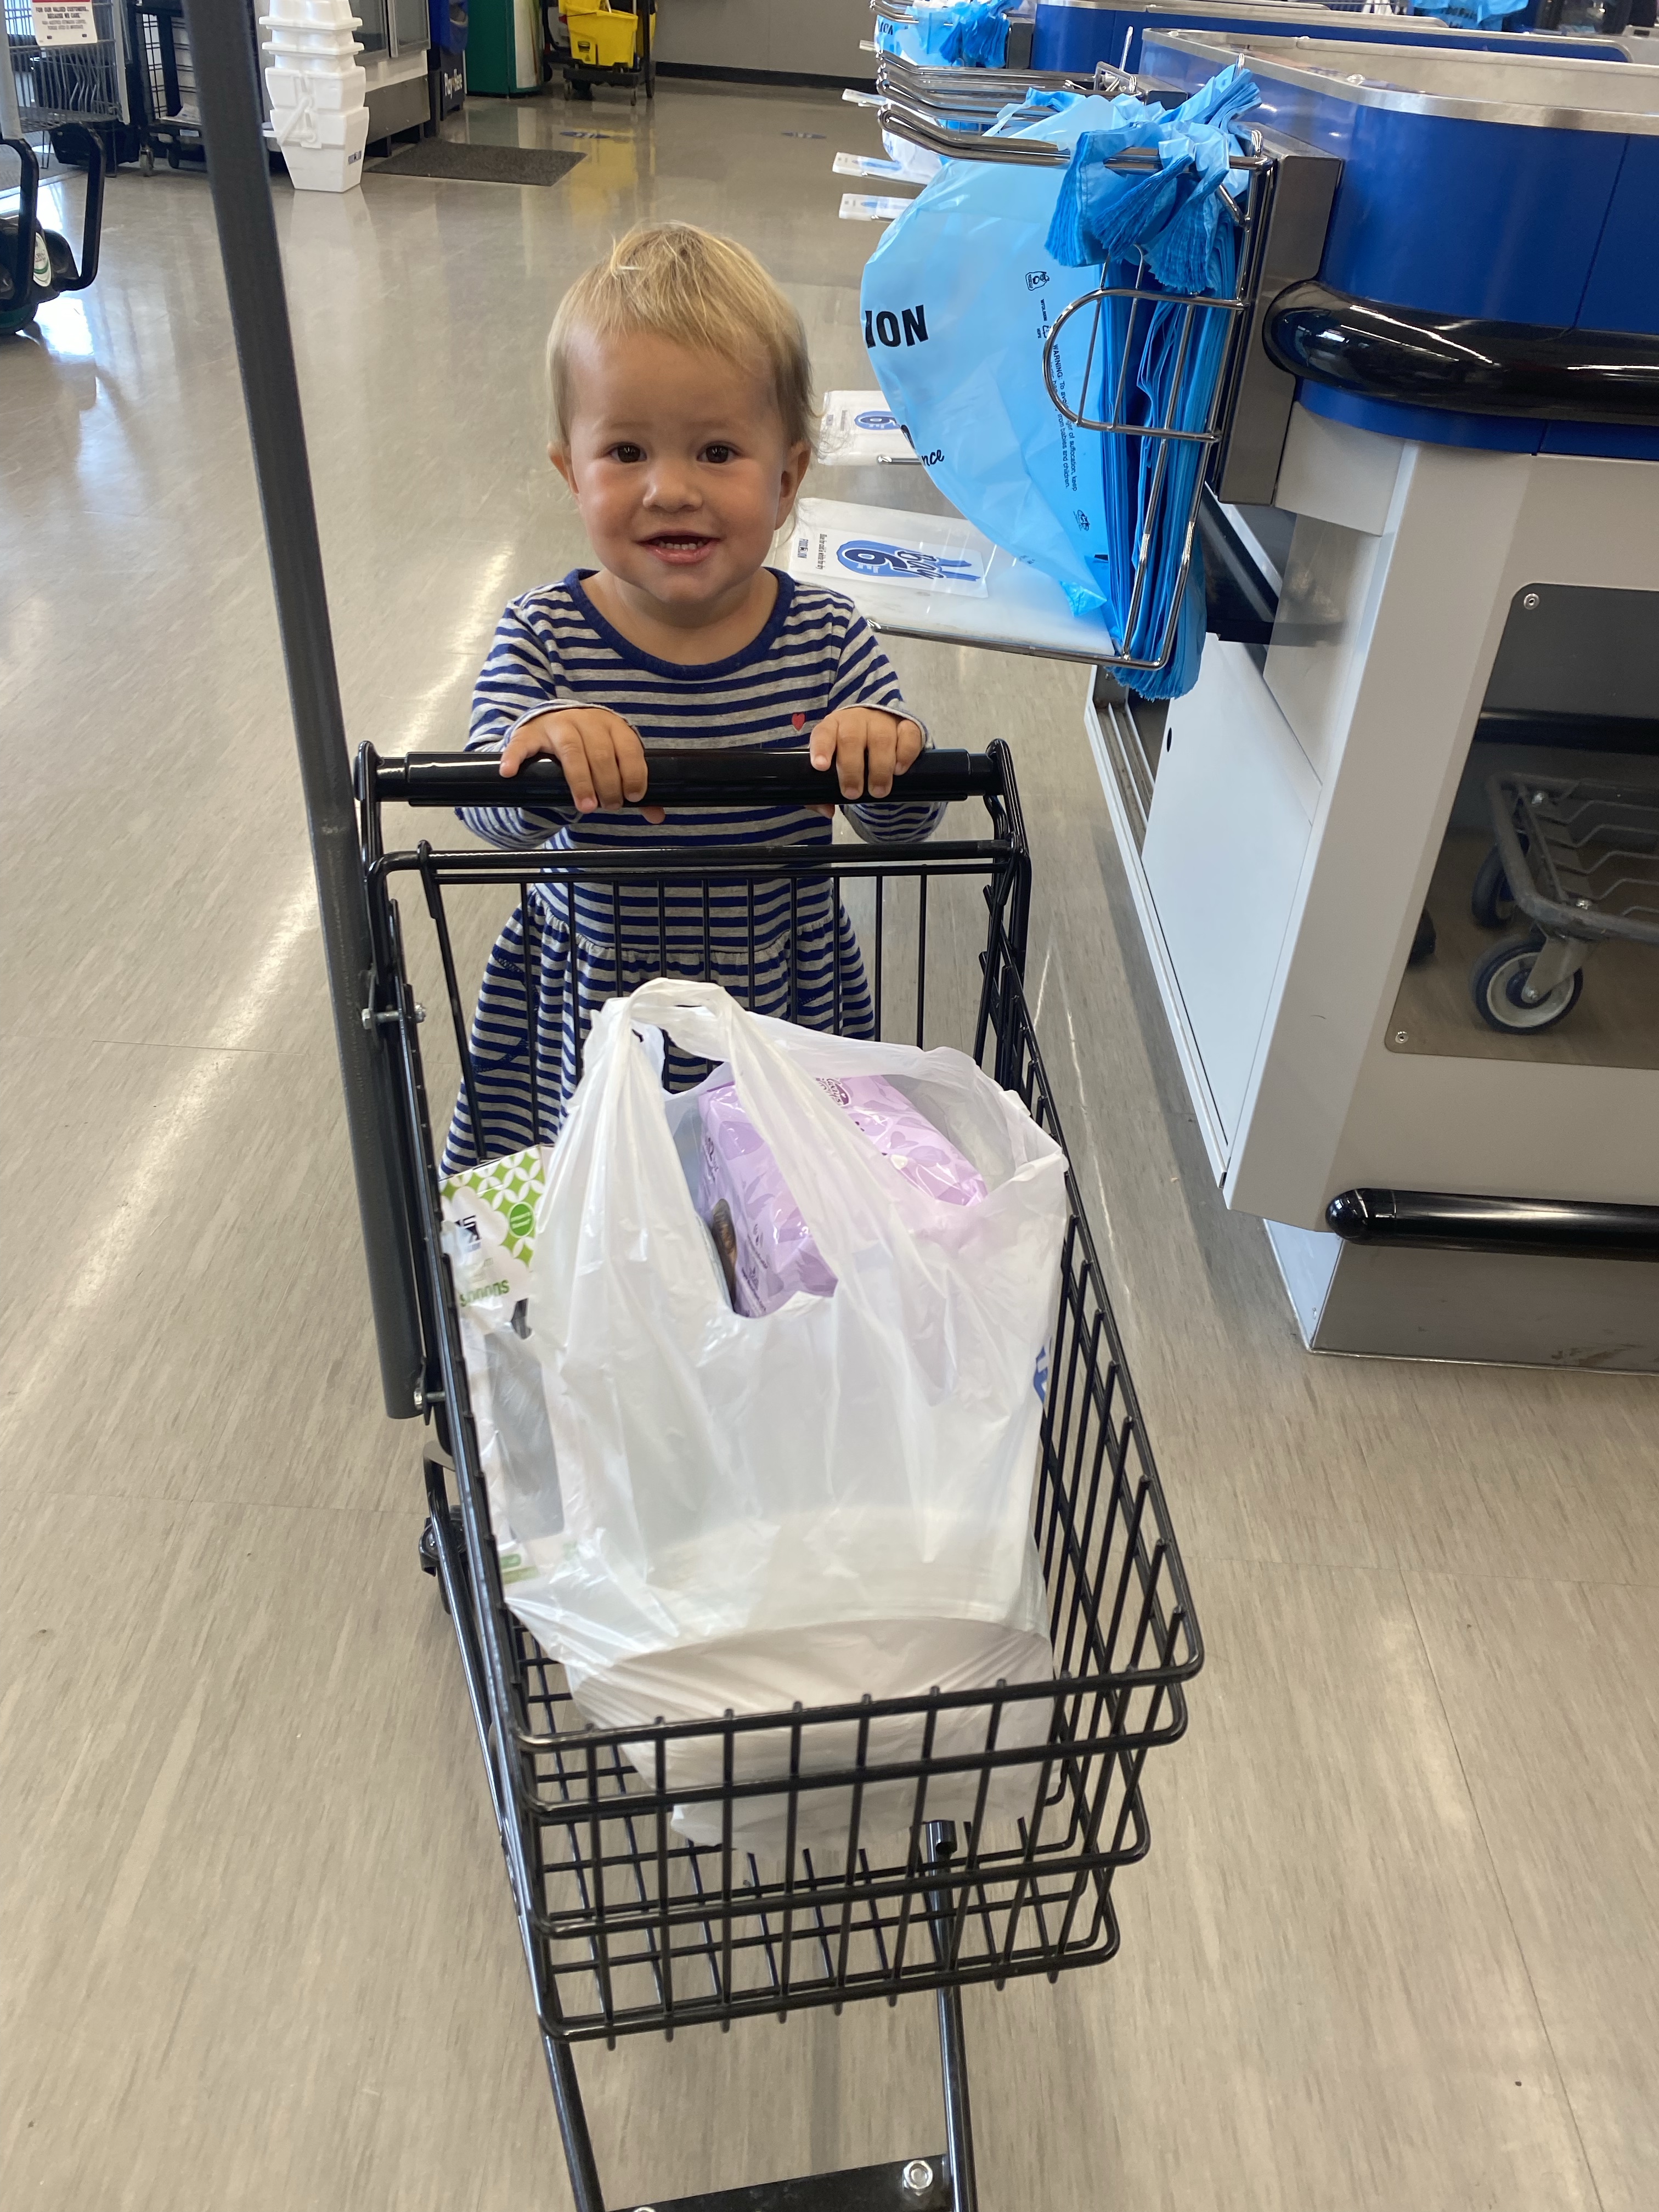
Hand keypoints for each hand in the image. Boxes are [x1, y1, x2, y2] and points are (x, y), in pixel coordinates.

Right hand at [500, 708, 663, 822]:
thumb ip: (633, 786)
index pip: (628, 748)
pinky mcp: (530, 733)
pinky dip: (516, 757)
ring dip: (580, 781)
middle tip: (608, 807)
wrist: (553, 726)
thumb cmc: (590, 751)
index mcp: (612, 725)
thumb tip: (658, 815)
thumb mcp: (613, 762)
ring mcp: (557, 725)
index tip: (632, 797)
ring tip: (586, 807)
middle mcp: (586, 721)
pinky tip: (510, 773)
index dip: (633, 774)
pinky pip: (523, 744)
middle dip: (608, 784)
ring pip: (572, 752)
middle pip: (601, 753)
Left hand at [808, 707, 924, 803]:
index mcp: (833, 727)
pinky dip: (905, 754)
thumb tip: (827, 810)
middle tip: (852, 794)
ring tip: (878, 791)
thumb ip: (823, 790)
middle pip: (851, 739)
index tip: (820, 766)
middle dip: (851, 769)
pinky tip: (899, 771)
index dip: (821, 749)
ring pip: (881, 739)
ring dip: (879, 768)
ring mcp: (882, 722)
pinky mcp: (905, 726)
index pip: (823, 733)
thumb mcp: (832, 767)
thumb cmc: (849, 753)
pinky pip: (908, 735)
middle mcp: (856, 721)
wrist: (878, 731)